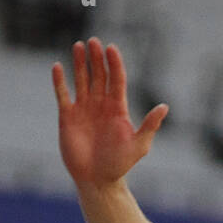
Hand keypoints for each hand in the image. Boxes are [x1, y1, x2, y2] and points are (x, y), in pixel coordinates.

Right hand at [52, 39, 168, 188]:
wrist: (97, 180)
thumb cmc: (119, 164)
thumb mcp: (138, 146)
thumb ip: (150, 125)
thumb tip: (164, 107)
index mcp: (117, 107)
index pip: (116, 79)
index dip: (114, 63)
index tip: (111, 48)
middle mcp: (100, 104)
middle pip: (99, 75)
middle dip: (97, 58)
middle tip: (94, 42)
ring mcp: (83, 109)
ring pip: (81, 80)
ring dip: (80, 63)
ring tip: (78, 46)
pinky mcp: (68, 117)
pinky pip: (63, 94)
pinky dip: (60, 82)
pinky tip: (58, 67)